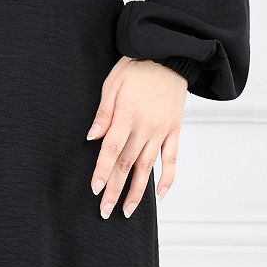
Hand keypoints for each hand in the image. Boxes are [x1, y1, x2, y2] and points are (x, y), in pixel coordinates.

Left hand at [84, 56, 187, 217]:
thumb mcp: (113, 83)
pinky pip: (172, 159)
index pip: (111, 149)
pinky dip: (167, 178)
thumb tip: (92, 137)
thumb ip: (104, 112)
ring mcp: (162, 131)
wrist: (168, 56)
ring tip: (127, 210)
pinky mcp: (175, 131)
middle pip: (127, 163)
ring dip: (138, 191)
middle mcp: (145, 127)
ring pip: (148, 167)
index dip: (103, 170)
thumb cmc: (136, 67)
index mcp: (127, 115)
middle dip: (115, 189)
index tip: (95, 189)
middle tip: (105, 210)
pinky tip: (160, 194)